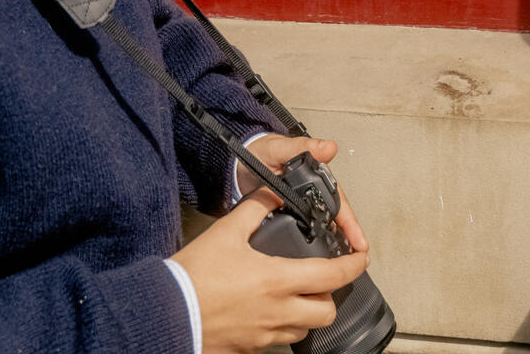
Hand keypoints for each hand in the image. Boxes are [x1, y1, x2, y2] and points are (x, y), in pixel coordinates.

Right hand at [171, 187, 368, 352]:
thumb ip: (255, 209)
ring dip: (309, 312)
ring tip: (297, 293)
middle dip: (331, 294)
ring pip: (305, 330)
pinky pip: (280, 341)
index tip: (360, 257)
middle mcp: (278, 312)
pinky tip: (270, 309)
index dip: (353, 266)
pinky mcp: (251, 348)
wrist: (169, 312)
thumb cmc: (196, 275)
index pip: (331, 276)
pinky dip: (285, 325)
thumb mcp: (226, 231)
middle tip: (323, 277)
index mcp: (277, 280)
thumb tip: (272, 192)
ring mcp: (266, 335)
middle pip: (326, 311)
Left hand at [237, 134, 367, 253]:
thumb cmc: (261, 151)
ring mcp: (301, 204)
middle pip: (336, 217)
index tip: (359, 240)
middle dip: (349, 238)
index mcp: (315, 175)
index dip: (350, 222)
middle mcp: (312, 191)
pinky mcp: (289, 215)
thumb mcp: (279, 148)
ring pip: (324, 226)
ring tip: (344, 264)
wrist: (238, 163)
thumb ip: (301, 146)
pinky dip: (314, 243)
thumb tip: (328, 146)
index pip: (338, 200)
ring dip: (335, 242)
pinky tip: (317, 259)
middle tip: (359, 259)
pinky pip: (306, 231)